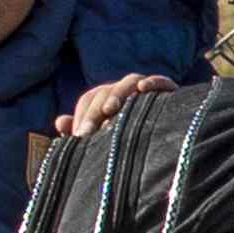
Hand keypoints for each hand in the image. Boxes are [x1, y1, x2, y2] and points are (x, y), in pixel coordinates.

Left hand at [60, 71, 177, 136]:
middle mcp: (124, 91)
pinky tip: (143, 88)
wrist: (172, 151)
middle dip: (94, 112)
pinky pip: (160, 81)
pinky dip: (153, 81)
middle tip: (87, 133)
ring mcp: (145, 90)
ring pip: (128, 82)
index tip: (79, 136)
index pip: (89, 100)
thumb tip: (61, 122)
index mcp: (107, 99)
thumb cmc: (130, 146)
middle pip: (105, 92)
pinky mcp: (169, 92)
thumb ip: (81, 132)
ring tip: (109, 110)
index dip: (82, 116)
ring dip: (117, 94)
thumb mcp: (103, 144)